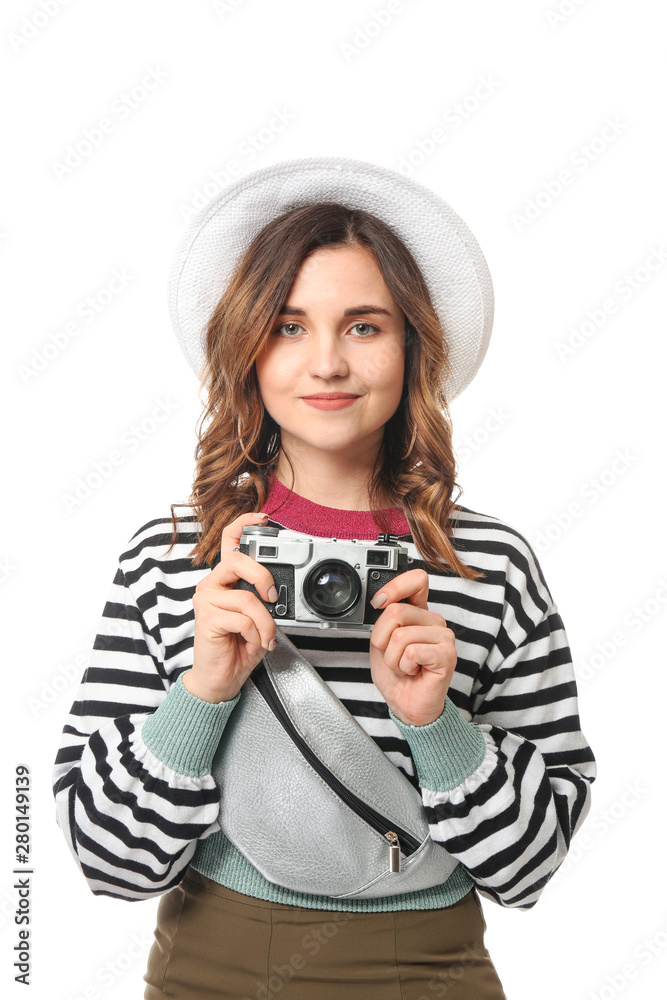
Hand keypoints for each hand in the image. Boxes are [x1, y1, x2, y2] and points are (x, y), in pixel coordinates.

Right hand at [183, 511, 278, 702]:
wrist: (221, 678)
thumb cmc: (239, 646)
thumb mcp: (257, 617)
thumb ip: (262, 597)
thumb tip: (278, 589)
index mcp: (225, 579)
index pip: (229, 541)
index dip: (244, 523)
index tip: (263, 517)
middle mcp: (212, 584)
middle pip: (238, 560)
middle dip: (263, 576)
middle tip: (272, 597)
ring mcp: (206, 599)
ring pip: (247, 598)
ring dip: (265, 623)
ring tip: (265, 638)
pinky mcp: (206, 618)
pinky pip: (243, 619)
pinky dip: (256, 634)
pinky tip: (253, 643)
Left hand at [368, 569, 456, 726]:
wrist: (405, 704)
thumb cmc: (396, 675)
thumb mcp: (380, 641)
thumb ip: (383, 619)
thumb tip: (382, 600)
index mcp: (419, 613)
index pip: (416, 581)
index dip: (395, 587)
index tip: (379, 602)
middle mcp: (434, 621)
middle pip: (396, 611)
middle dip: (383, 639)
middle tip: (394, 656)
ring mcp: (443, 636)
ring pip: (400, 635)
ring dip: (393, 658)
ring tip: (404, 666)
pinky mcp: (446, 654)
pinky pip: (411, 652)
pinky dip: (404, 666)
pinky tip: (414, 672)